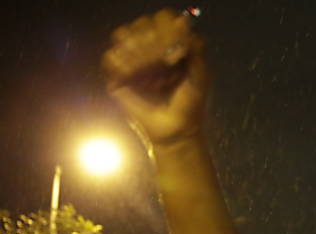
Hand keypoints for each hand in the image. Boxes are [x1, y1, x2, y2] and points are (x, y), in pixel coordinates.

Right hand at [102, 9, 207, 146]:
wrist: (176, 129)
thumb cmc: (190, 104)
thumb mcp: (199, 76)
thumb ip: (195, 49)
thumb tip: (183, 21)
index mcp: (171, 44)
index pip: (164, 18)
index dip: (168, 28)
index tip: (177, 51)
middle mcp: (150, 48)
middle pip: (143, 23)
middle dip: (155, 42)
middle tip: (167, 64)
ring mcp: (133, 60)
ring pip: (123, 35)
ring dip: (138, 51)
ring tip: (151, 73)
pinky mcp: (118, 76)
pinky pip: (111, 58)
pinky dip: (123, 65)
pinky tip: (134, 77)